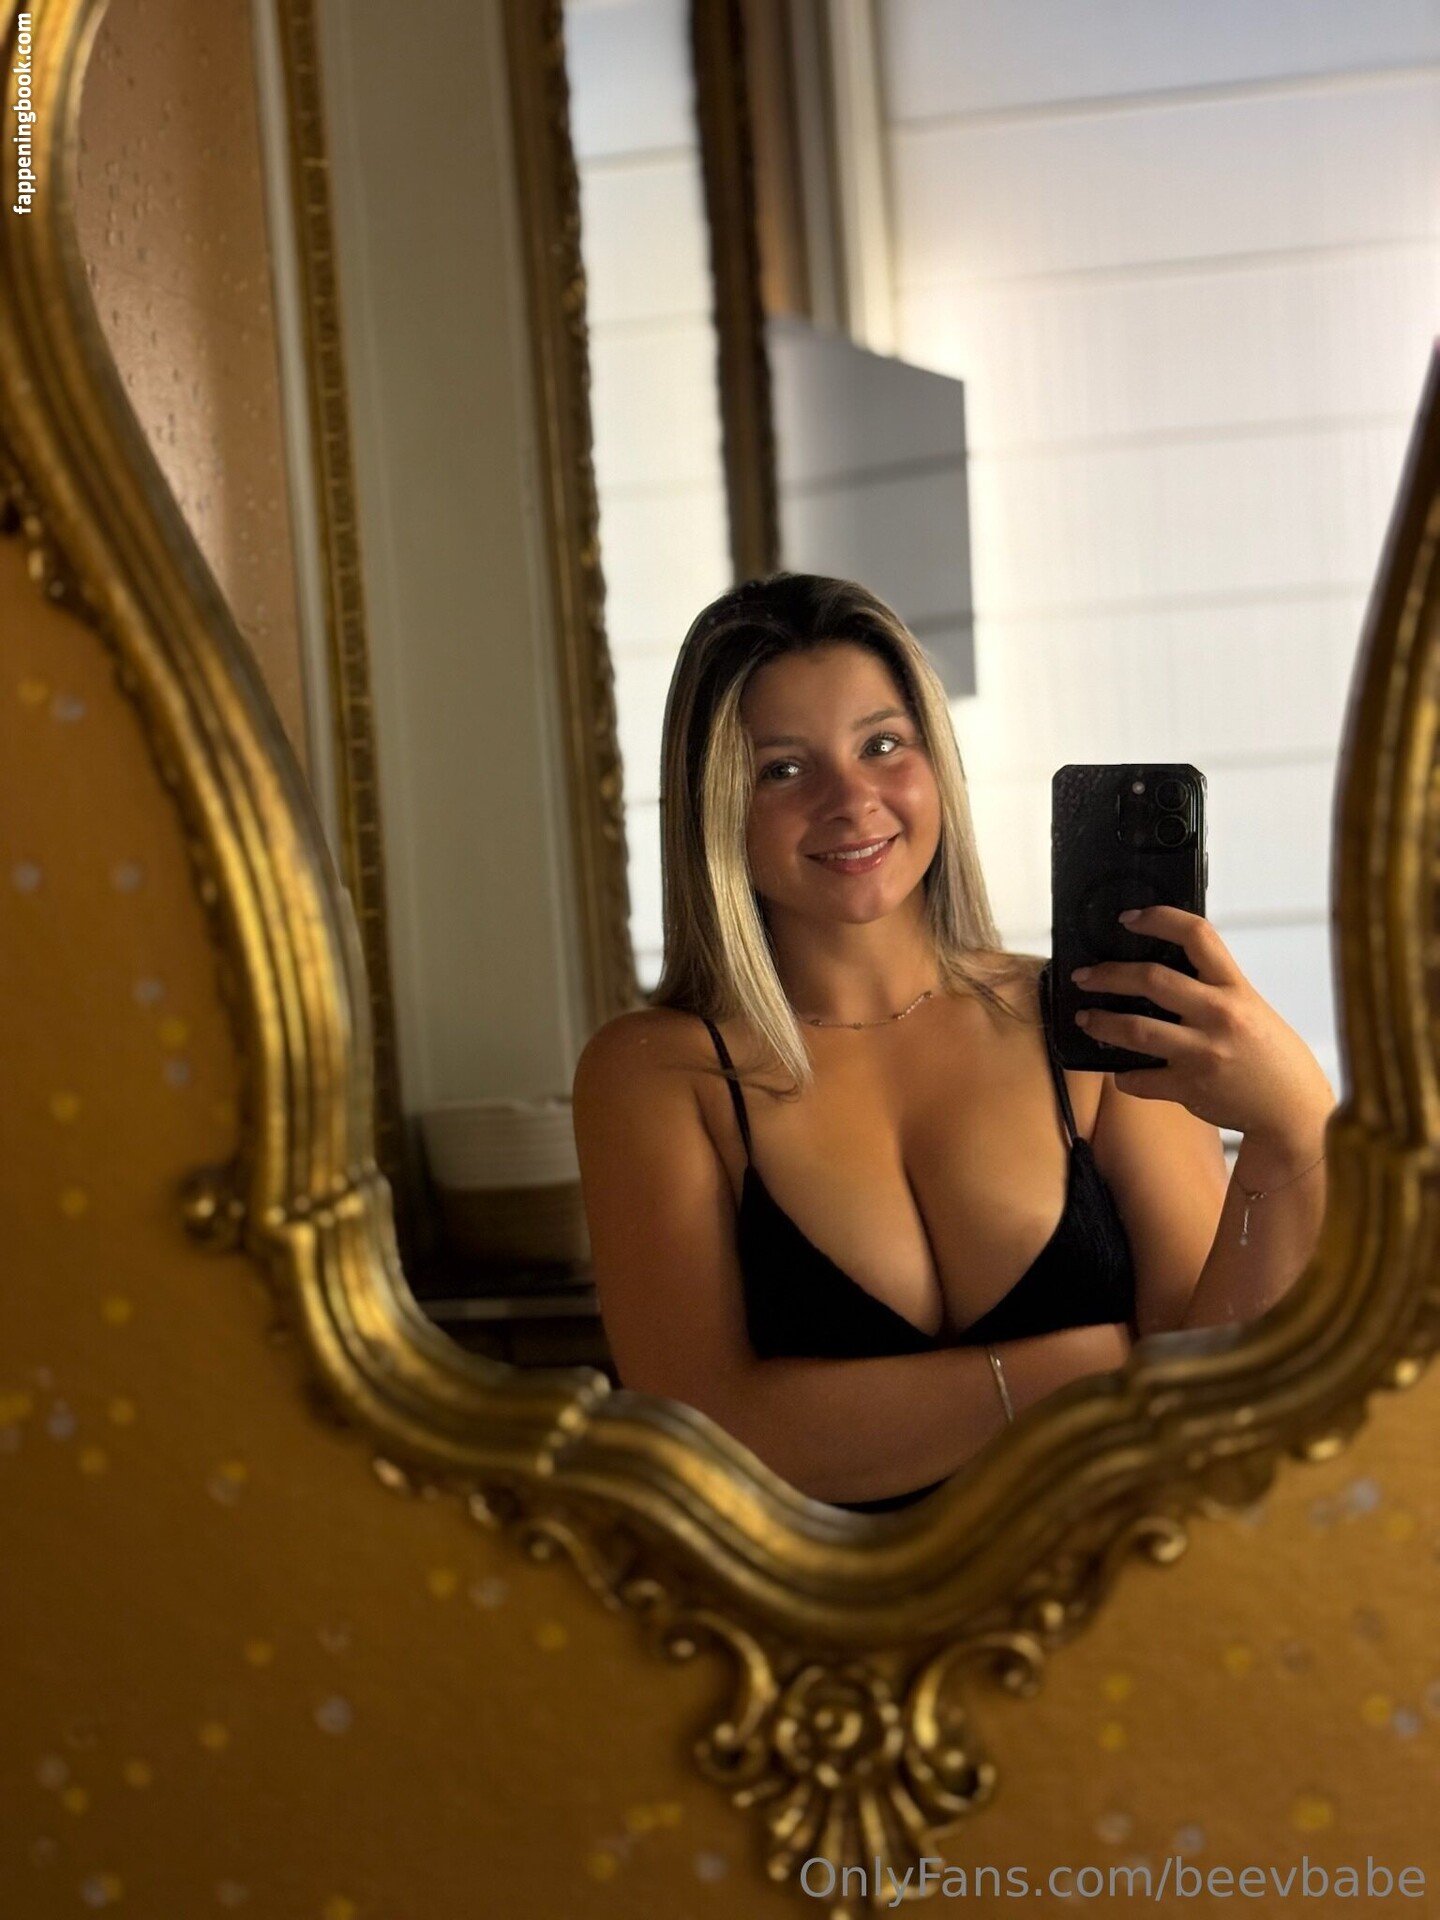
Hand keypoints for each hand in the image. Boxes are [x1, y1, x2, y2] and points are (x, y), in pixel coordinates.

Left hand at [1068, 905, 1334, 1137]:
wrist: (1293, 1113)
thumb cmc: (1273, 1059)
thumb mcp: (1252, 1010)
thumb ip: (1215, 991)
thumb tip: (1165, 977)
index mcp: (1236, 989)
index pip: (1198, 935)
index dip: (1159, 918)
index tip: (1130, 918)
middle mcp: (1219, 1015)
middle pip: (1151, 979)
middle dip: (1108, 974)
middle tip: (1084, 976)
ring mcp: (1202, 1052)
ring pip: (1135, 1029)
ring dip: (1101, 1022)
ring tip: (1085, 1018)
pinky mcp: (1188, 1087)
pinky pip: (1138, 1079)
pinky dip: (1123, 1075)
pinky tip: (1120, 1071)